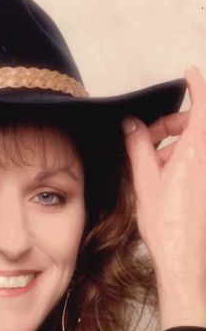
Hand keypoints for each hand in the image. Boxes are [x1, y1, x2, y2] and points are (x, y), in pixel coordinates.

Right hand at [122, 65, 205, 328]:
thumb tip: (132, 126)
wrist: (184, 257)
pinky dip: (186, 157)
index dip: (197, 85)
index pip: (203, 106)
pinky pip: (201, 158)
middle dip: (173, 123)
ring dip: (178, 142)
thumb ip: (139, 147)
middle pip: (198, 123)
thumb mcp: (146, 181)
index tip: (188, 73)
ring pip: (199, 141)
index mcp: (196, 154)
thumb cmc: (166, 225)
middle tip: (149, 136)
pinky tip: (167, 173)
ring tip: (154, 162)